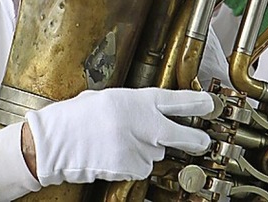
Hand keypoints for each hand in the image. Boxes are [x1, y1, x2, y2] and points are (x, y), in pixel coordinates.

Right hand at [25, 87, 212, 186]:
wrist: (56, 141)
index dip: (198, 103)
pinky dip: (133, 164)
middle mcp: (143, 123)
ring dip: (148, 151)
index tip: (211, 105)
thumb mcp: (108, 98)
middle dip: (196, 140)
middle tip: (202, 141)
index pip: (177, 101)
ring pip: (157, 154)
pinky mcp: (131, 168)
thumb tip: (147, 110)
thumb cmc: (77, 116)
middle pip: (183, 135)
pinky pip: (142, 168)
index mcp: (137, 100)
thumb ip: (132, 104)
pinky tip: (114, 155)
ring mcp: (139, 148)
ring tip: (120, 142)